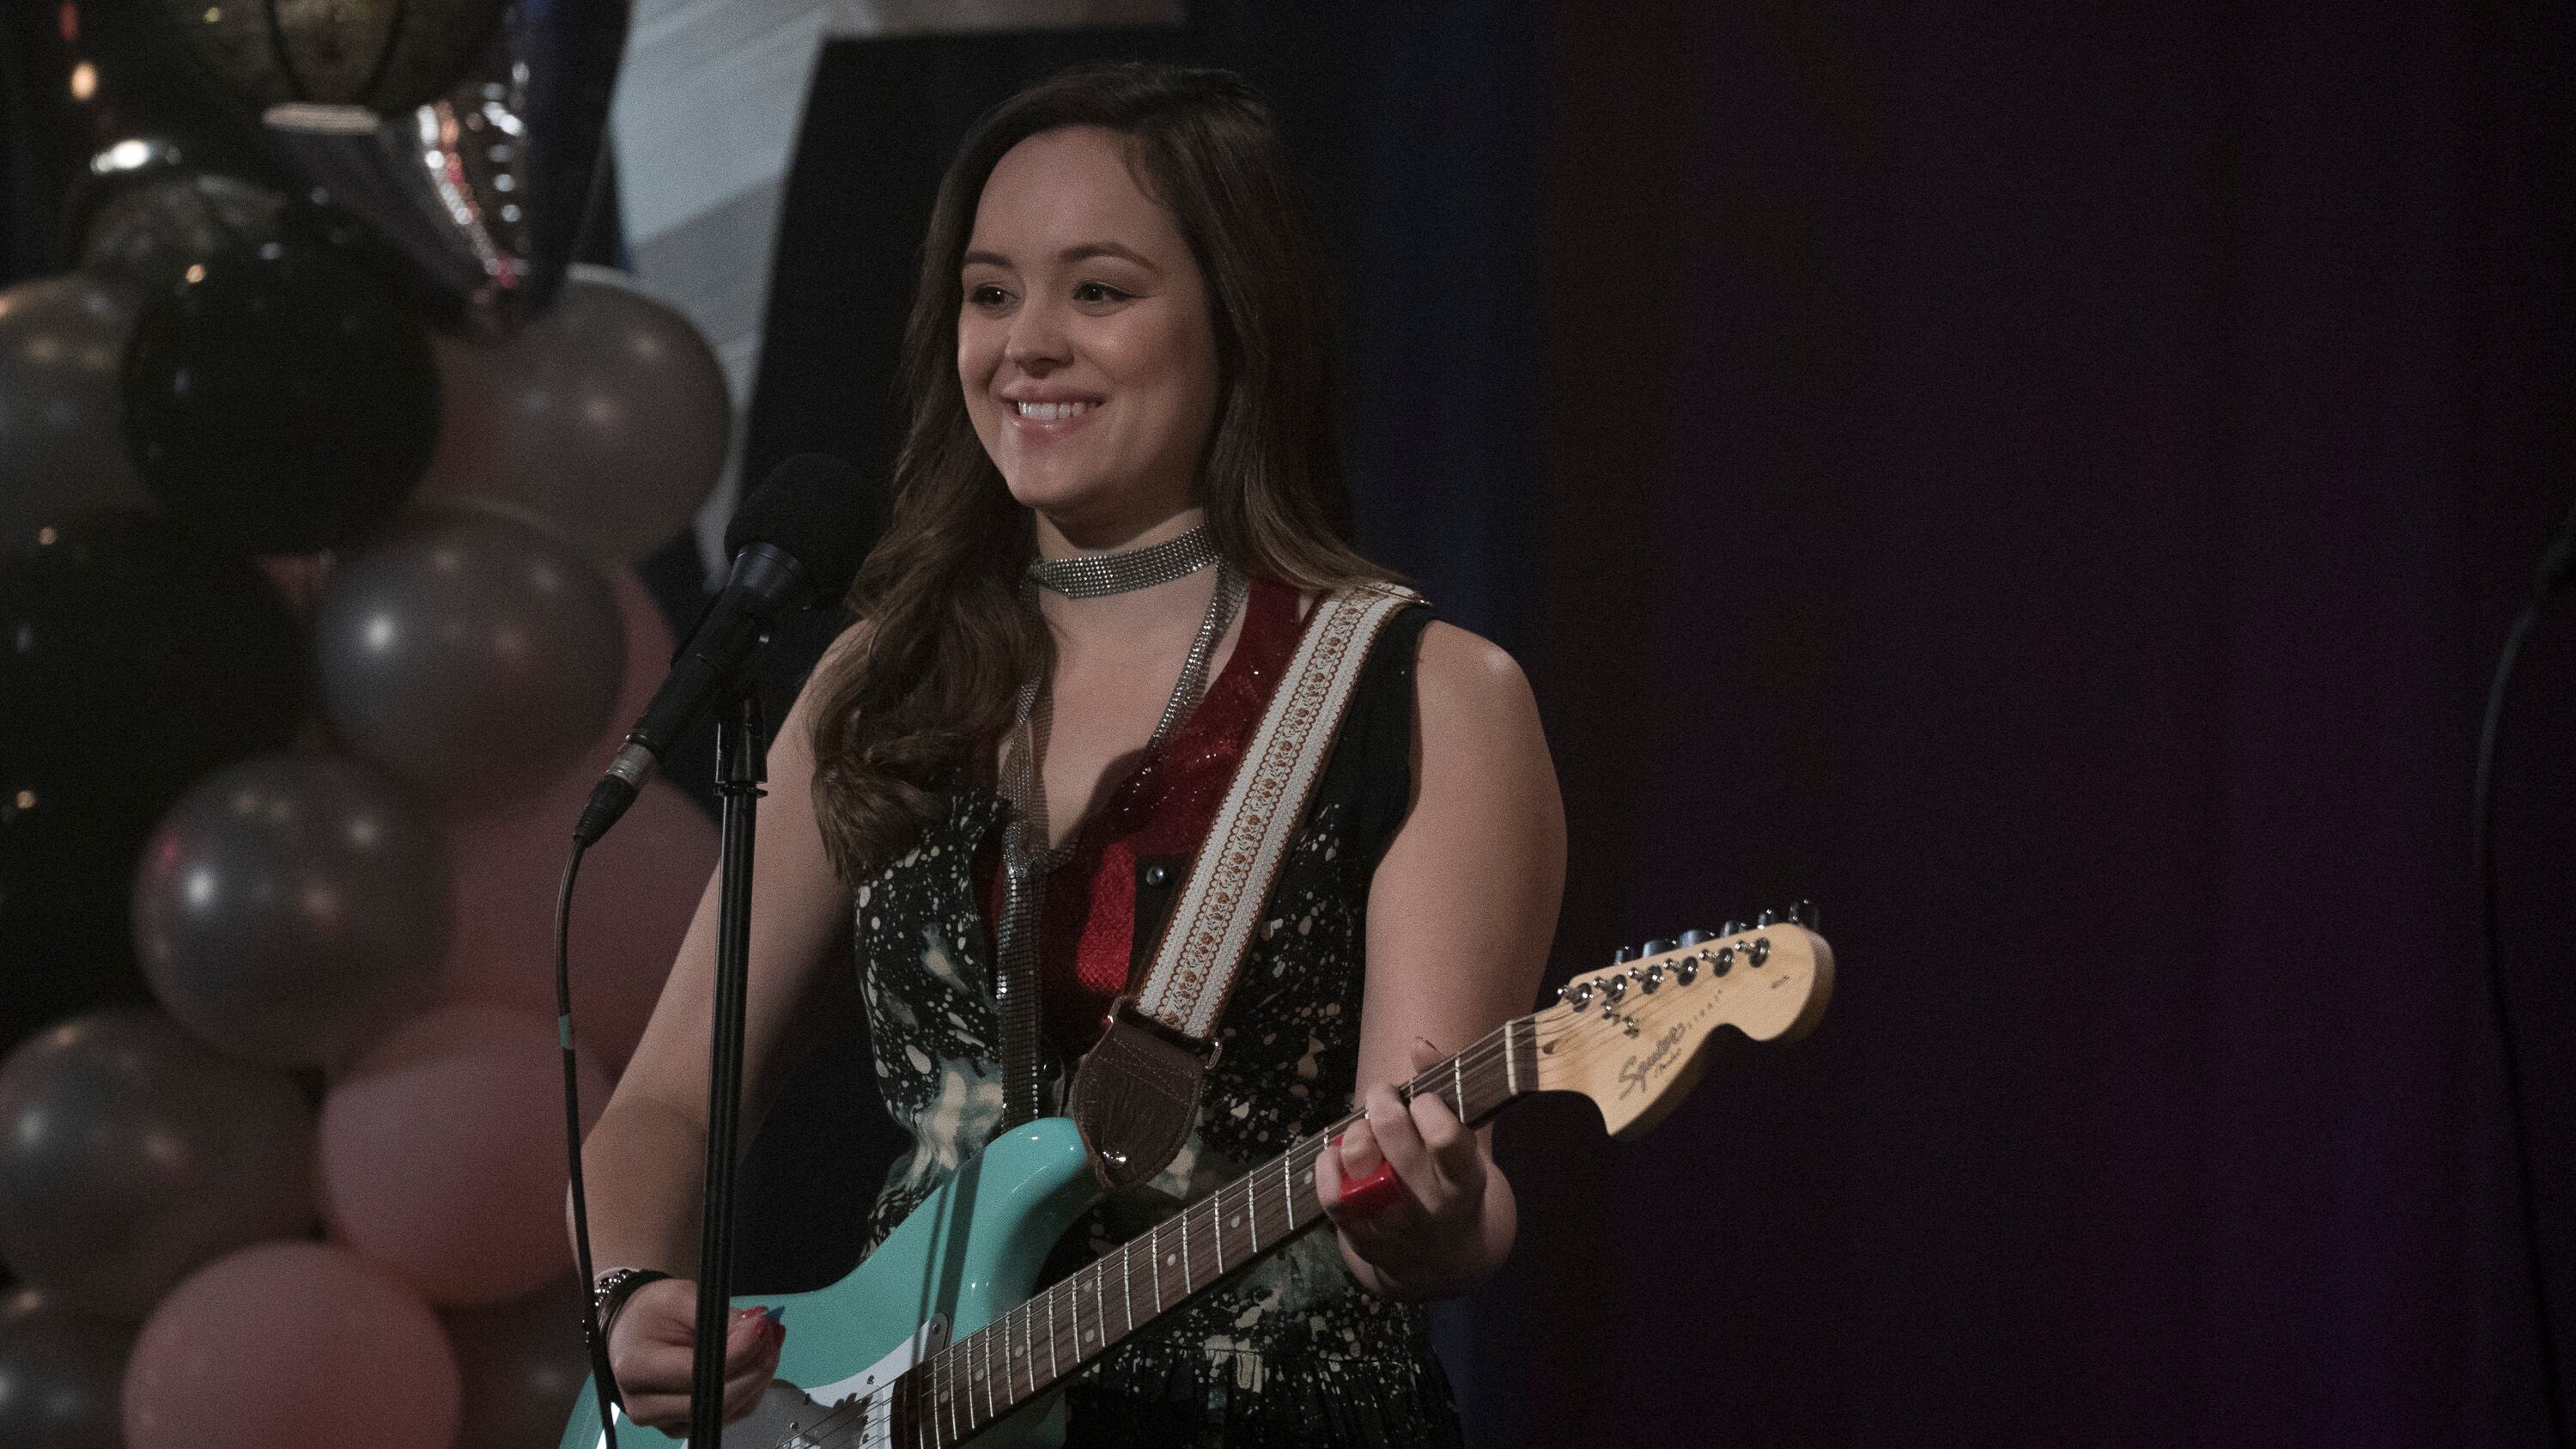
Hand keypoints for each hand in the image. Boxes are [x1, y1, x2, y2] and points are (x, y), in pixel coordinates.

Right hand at [606, 1277, 783, 1431]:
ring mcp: (665, 1422)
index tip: (761, 1325)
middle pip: (717, 1398)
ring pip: (731, 1409)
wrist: (632, 1331)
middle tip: (772, 1332)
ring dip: (759, 1375)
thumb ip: (717, 1315)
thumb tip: (756, 1327)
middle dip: (755, 1365)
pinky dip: (752, 1386)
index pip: (697, 1372)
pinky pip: (732, 1412)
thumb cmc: (650, 1313)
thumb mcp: (679, 1297)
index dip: (737, 1351)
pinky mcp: (685, 1426)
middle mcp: (646, 1405)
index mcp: (636, 1369)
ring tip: (769, 1340)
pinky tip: (758, 1358)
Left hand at [1314, 1038, 1514, 1300]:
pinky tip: (1338, 1153)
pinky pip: (1332, 1194)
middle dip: (1381, 1103)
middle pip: (1393, 1141)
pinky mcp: (1362, 1237)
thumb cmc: (1453, 1181)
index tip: (1422, 1100)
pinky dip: (1327, 1164)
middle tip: (1380, 1095)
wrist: (1445, 1261)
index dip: (1426, 1106)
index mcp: (1464, 1180)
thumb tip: (1418, 1042)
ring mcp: (1394, 1225)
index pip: (1445, 1136)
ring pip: (1359, 1165)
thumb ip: (1447, 1088)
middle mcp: (1430, 1205)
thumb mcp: (1465, 1144)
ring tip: (1362, 1127)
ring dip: (1354, 1133)